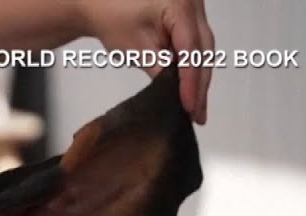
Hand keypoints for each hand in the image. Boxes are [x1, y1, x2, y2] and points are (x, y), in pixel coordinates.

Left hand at [78, 0, 213, 123]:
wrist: (102, 4)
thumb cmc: (113, 21)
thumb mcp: (137, 50)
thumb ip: (161, 71)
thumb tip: (178, 96)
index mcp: (180, 6)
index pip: (191, 49)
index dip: (191, 81)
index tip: (189, 107)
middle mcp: (194, 3)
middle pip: (203, 50)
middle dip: (200, 84)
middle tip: (197, 115)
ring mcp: (195, 8)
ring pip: (203, 49)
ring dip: (199, 79)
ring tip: (196, 109)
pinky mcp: (190, 17)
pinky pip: (197, 45)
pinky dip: (193, 67)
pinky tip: (192, 90)